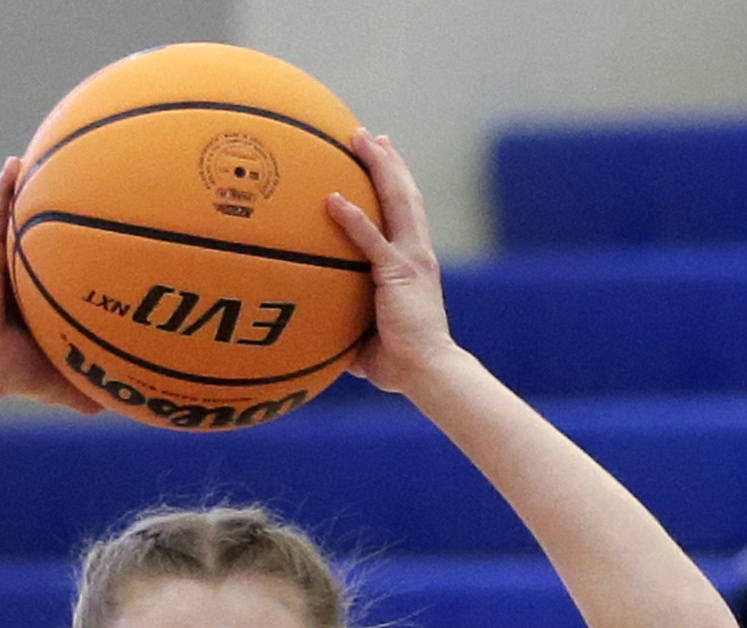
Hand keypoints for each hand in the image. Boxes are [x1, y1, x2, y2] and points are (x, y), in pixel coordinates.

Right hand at [0, 159, 102, 414]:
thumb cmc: (16, 376)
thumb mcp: (63, 380)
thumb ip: (92, 387)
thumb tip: (131, 406)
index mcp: (45, 296)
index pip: (71, 263)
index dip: (90, 244)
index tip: (116, 222)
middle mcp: (27, 274)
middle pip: (51, 234)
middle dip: (67, 207)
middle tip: (96, 178)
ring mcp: (4, 262)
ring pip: (23, 218)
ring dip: (35, 187)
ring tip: (55, 154)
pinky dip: (3, 190)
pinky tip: (15, 165)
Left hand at [325, 129, 461, 401]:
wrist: (428, 371)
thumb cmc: (402, 365)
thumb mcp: (368, 339)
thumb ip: (348, 328)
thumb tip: (318, 337)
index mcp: (415, 264)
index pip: (406, 214)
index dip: (395, 185)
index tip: (382, 160)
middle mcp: (418, 253)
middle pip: (404, 195)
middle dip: (388, 162)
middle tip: (369, 137)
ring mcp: (411, 259)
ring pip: (396, 201)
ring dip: (379, 168)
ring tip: (362, 139)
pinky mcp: (399, 274)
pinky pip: (371, 240)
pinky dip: (352, 219)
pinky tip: (332, 199)